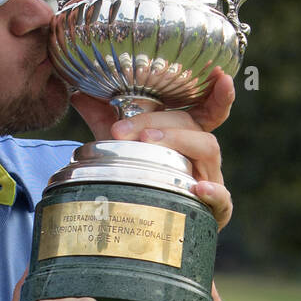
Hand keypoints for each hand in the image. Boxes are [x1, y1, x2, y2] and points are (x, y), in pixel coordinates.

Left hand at [69, 68, 235, 231]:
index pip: (209, 109)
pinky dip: (213, 192)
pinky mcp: (215, 210)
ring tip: (146, 141)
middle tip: (120, 130)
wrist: (152, 227)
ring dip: (178, 141)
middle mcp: (203, 153)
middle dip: (157, 121)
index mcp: (188, 135)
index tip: (219, 73)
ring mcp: (212, 179)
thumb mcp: (123, 147)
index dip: (218, 92)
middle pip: (192, 125)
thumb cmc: (144, 181)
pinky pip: (222, 200)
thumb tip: (78, 95)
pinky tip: (197, 188)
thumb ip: (105, 121)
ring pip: (207, 150)